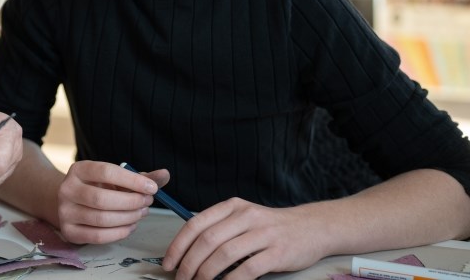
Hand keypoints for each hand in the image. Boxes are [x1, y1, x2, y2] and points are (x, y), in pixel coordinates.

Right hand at [54, 161, 168, 243]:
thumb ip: (139, 177)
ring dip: (128, 218)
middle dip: (131, 202)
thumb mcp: (115, 178)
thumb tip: (165, 174)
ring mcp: (65, 211)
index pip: (106, 172)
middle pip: (102, 199)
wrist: (71, 203)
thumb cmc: (98, 188)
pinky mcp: (69, 231)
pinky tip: (131, 226)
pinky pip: (99, 236)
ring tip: (141, 213)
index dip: (132, 180)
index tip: (152, 188)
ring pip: (102, 219)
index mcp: (79, 169)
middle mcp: (67, 189)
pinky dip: (120, 232)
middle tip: (147, 202)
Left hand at [162, 198, 327, 279]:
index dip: (179, 245)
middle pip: (207, 241)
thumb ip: (219, 228)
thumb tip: (188, 252)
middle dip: (189, 264)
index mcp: (232, 207)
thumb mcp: (243, 217)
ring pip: (224, 255)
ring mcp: (262, 233)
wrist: (311, 227)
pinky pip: (247, 269)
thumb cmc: (270, 226)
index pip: (196, 224)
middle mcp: (245, 216)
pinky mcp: (278, 252)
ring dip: (206, 274)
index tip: (169, 263)